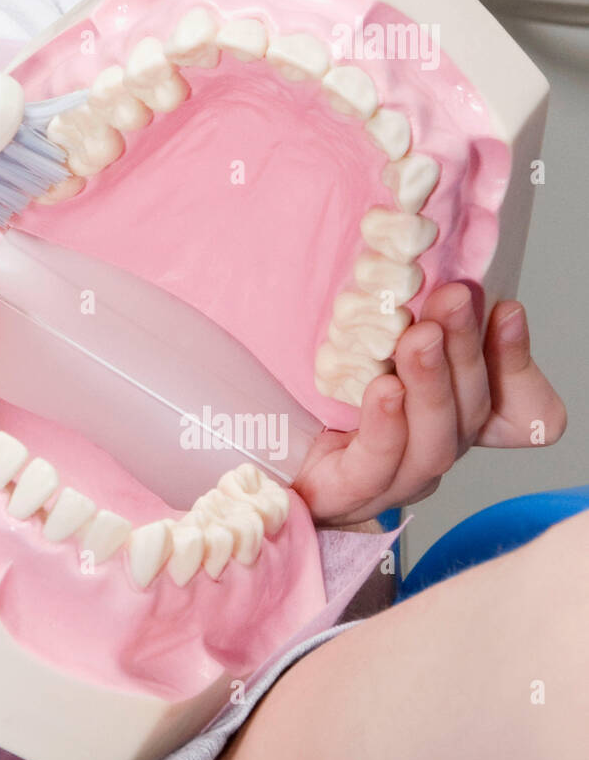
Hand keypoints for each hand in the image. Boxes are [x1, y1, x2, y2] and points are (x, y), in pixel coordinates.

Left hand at [295, 283, 567, 525]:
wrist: (246, 453)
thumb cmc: (304, 394)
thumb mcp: (356, 345)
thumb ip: (397, 320)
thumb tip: (422, 267)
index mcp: (443, 418)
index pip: (506, 404)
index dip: (513, 360)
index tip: (507, 308)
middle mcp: (428, 450)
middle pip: (468, 410)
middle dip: (465, 349)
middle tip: (453, 299)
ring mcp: (393, 478)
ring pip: (434, 440)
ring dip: (432, 383)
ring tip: (421, 337)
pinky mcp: (347, 492)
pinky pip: (377, 464)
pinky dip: (386, 425)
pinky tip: (384, 388)